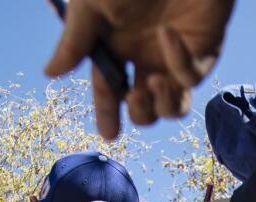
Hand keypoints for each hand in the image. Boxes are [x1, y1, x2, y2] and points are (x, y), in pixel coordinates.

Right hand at [44, 0, 234, 139]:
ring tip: (152, 84)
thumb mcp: (92, 7)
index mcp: (117, 48)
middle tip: (133, 96)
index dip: (108, 113)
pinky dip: (180, 63)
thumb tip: (49, 73)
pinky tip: (167, 34)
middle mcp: (147, 57)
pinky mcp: (205, 50)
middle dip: (139, 113)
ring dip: (161, 106)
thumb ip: (75, 42)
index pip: (110, 90)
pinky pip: (193, 76)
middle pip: (144, 108)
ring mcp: (177, 56)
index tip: (109, 134)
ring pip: (173, 106)